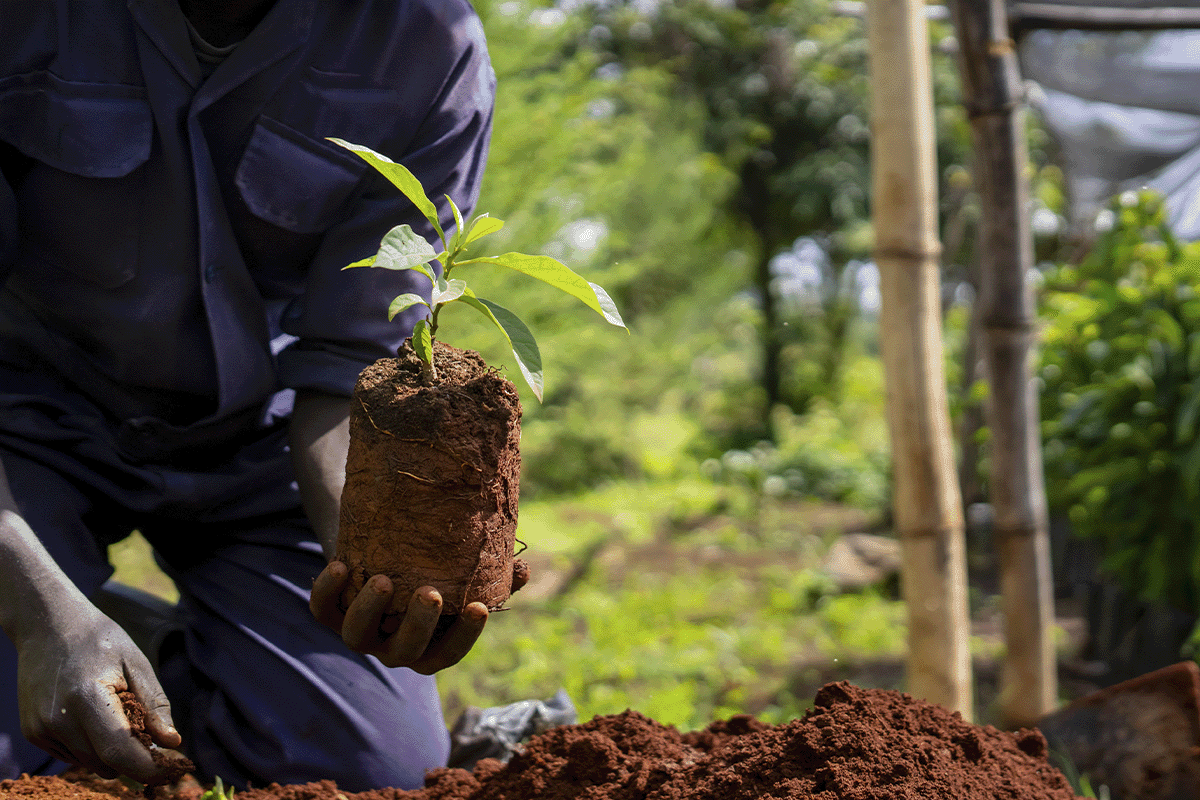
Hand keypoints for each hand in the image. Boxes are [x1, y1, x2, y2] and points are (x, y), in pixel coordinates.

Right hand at [15, 602, 183, 782]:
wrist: (48, 625)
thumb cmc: (99, 640)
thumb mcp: (136, 662)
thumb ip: (154, 704)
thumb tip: (172, 743)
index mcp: (87, 698)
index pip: (120, 751)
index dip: (148, 768)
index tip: (172, 772)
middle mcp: (58, 720)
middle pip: (106, 762)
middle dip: (134, 759)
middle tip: (153, 739)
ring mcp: (41, 729)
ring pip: (90, 763)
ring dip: (112, 752)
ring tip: (118, 714)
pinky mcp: (34, 733)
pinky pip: (72, 755)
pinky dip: (91, 746)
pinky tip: (94, 715)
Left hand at [310, 562, 487, 672]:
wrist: (380, 555)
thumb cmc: (431, 571)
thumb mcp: (461, 575)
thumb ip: (493, 578)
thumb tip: (522, 571)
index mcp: (428, 647)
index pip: (448, 652)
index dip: (464, 635)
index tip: (479, 607)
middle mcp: (393, 648)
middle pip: (404, 652)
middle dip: (417, 625)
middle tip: (429, 593)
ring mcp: (360, 634)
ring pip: (358, 637)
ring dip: (369, 610)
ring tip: (384, 580)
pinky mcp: (330, 614)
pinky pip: (322, 610)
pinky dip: (326, 591)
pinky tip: (339, 565)